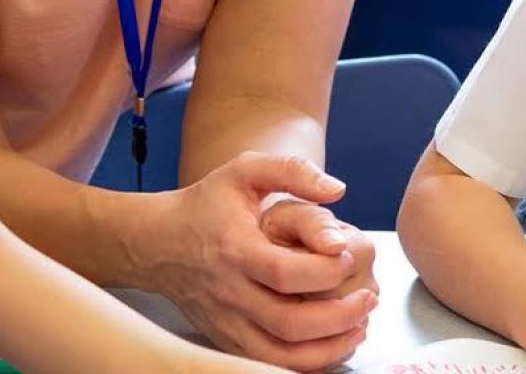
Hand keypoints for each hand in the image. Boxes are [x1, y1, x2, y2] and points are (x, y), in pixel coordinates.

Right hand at [152, 153, 377, 371]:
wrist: (158, 243)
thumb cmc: (206, 205)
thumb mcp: (244, 171)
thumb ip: (292, 171)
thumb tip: (338, 190)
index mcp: (235, 249)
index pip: (285, 272)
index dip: (325, 270)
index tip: (348, 254)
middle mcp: (229, 292)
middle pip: (289, 322)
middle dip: (339, 315)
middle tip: (367, 297)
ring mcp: (227, 322)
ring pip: (282, 354)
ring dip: (330, 347)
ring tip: (359, 325)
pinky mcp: (228, 340)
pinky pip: (270, 364)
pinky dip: (307, 362)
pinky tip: (332, 343)